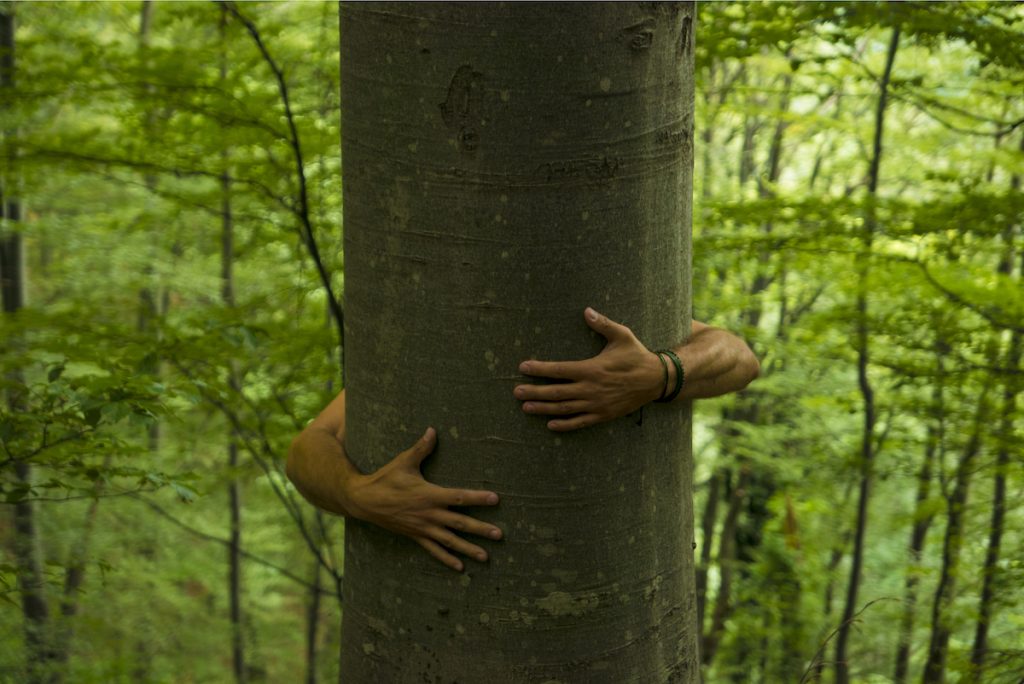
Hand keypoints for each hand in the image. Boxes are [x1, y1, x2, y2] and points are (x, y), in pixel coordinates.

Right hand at [346, 427, 501, 571]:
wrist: (363, 500)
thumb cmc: (385, 478)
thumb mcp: (404, 462)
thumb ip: (421, 448)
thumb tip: (433, 430)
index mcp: (430, 495)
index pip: (459, 497)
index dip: (478, 498)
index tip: (496, 499)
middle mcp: (429, 514)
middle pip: (460, 523)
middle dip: (481, 529)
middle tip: (499, 535)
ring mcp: (423, 528)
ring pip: (450, 541)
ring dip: (469, 549)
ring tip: (486, 557)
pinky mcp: (415, 536)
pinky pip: (434, 550)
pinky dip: (447, 559)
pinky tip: (460, 567)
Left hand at [514, 307, 663, 431]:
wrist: (656, 380)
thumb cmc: (637, 355)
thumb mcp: (622, 336)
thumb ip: (602, 324)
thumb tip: (586, 310)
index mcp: (591, 369)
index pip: (559, 369)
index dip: (540, 368)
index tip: (523, 366)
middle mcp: (590, 389)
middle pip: (556, 392)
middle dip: (534, 391)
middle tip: (515, 391)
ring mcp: (596, 404)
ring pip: (564, 408)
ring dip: (543, 408)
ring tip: (525, 407)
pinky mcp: (603, 415)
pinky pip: (580, 422)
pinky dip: (564, 425)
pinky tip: (550, 425)